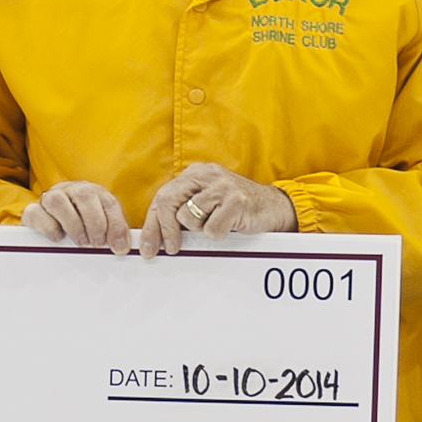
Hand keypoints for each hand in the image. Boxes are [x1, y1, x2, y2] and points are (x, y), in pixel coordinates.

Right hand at [20, 178, 137, 252]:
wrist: (47, 220)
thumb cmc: (77, 224)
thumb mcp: (99, 226)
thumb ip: (112, 232)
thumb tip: (121, 247)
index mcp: (93, 193)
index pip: (109, 202)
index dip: (116, 226)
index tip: (119, 247)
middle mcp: (72, 190)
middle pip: (85, 194)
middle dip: (95, 223)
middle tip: (97, 243)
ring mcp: (50, 197)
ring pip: (58, 200)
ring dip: (73, 225)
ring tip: (80, 241)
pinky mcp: (32, 210)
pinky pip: (36, 213)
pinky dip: (49, 227)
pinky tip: (58, 236)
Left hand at [140, 161, 296, 254]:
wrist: (272, 207)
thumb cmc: (235, 208)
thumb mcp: (205, 202)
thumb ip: (181, 210)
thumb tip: (155, 236)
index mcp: (194, 173)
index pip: (162, 197)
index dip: (152, 225)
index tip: (148, 247)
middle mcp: (206, 174)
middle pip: (168, 202)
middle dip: (166, 230)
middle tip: (172, 247)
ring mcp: (222, 186)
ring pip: (189, 218)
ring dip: (200, 229)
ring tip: (216, 223)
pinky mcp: (236, 200)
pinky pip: (212, 229)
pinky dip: (219, 234)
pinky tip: (230, 225)